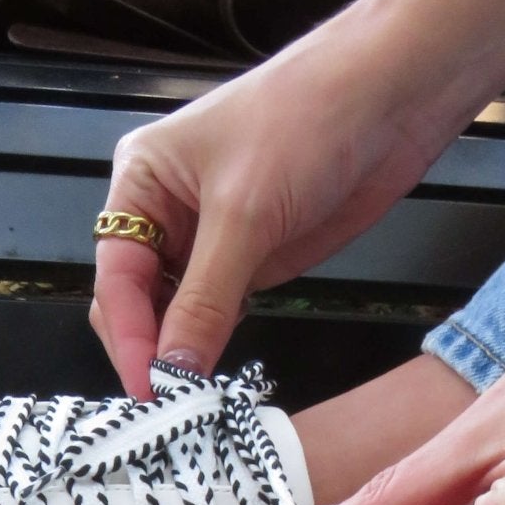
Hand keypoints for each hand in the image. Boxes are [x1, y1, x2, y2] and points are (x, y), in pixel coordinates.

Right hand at [91, 12, 457, 395]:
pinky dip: (214, 346)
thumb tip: (175, 371)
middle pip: (136, 300)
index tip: (149, 388)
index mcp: (142, 181)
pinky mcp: (252, 259)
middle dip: (149, 349)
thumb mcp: (245, 215)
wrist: (387, 98)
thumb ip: (206, 300)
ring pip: (176, 314)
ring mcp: (210, 240)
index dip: (129, 336)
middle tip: (172, 405)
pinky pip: (218, 314)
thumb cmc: (304, 121)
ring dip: (182, 356)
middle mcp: (166, 212)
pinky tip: (217, 377)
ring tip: (192, 404)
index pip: (117, 276)